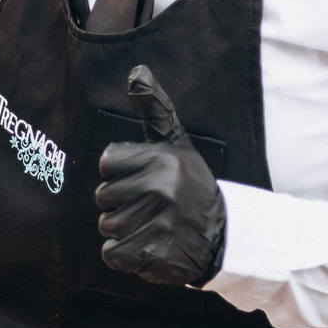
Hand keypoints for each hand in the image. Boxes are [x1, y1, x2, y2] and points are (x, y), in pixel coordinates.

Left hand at [94, 65, 226, 286]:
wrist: (224, 237)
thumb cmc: (192, 186)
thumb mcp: (176, 145)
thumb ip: (154, 109)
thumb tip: (137, 71)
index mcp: (161, 160)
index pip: (107, 163)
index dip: (123, 175)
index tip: (147, 181)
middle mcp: (159, 189)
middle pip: (103, 196)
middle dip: (123, 204)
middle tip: (154, 207)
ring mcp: (156, 223)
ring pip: (106, 225)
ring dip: (125, 230)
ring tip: (154, 226)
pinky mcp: (151, 254)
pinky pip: (111, 253)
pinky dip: (126, 256)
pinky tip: (150, 246)